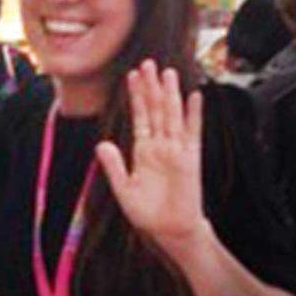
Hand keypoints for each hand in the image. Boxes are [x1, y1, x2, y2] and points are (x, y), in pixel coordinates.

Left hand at [95, 60, 208, 256]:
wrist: (170, 232)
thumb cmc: (149, 213)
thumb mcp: (124, 189)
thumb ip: (113, 166)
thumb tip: (101, 144)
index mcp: (142, 150)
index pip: (139, 116)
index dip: (136, 96)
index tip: (132, 75)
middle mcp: (160, 146)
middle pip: (155, 110)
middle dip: (151, 87)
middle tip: (148, 63)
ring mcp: (176, 150)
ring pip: (171, 116)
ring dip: (170, 94)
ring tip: (167, 72)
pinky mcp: (190, 159)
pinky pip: (193, 133)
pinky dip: (194, 114)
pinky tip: (195, 97)